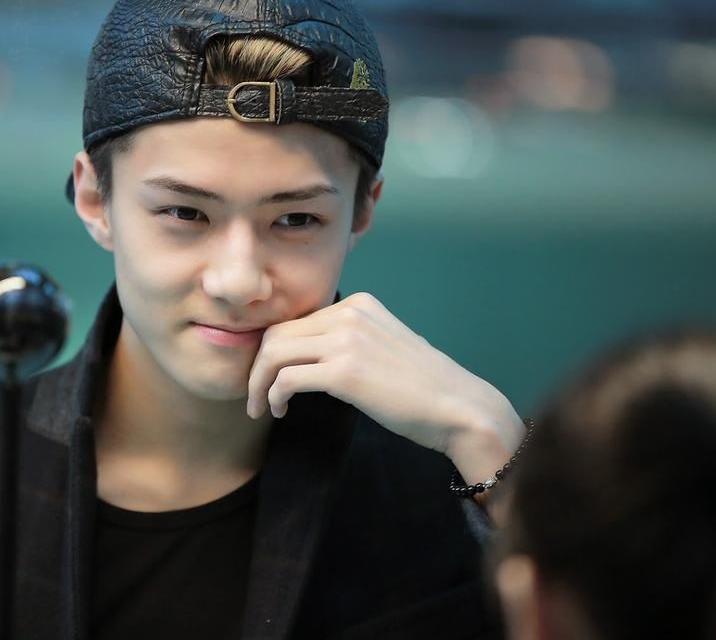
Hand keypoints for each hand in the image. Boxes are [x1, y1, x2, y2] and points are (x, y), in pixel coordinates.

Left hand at [246, 292, 524, 488]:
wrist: (459, 408)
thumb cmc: (422, 388)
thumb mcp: (382, 347)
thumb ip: (348, 341)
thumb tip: (306, 357)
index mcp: (359, 304)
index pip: (295, 320)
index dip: (272, 349)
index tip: (267, 376)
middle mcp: (350, 313)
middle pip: (277, 332)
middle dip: (258, 366)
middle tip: (256, 396)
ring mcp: (347, 340)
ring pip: (274, 352)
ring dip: (259, 383)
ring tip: (263, 407)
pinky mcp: (345, 371)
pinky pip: (286, 378)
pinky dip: (274, 395)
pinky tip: (281, 411)